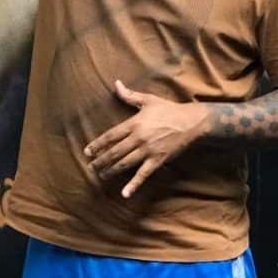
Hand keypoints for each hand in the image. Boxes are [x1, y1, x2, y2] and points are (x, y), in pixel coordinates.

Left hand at [84, 79, 210, 198]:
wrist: (190, 122)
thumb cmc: (168, 109)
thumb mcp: (148, 100)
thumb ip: (129, 95)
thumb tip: (116, 84)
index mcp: (134, 123)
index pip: (110, 136)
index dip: (97, 144)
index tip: (87, 152)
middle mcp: (139, 138)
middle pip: (114, 152)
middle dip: (101, 160)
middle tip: (91, 167)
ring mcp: (148, 150)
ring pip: (124, 163)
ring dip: (111, 170)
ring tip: (102, 175)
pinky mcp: (157, 160)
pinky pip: (143, 175)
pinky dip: (133, 185)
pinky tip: (125, 194)